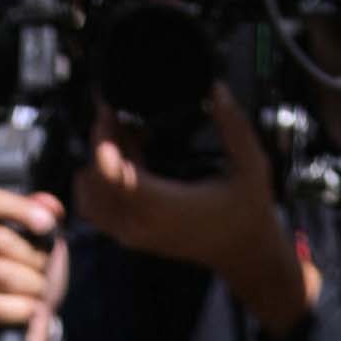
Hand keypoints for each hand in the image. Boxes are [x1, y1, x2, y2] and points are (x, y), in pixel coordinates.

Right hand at [0, 185, 68, 340]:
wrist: (13, 325)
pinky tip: (33, 311)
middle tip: (47, 270)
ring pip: (0, 274)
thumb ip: (40, 216)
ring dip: (33, 284)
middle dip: (34, 255)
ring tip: (42, 292)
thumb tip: (52, 208)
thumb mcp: (30, 240)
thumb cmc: (21, 272)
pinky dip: (21, 309)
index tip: (48, 224)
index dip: (17, 209)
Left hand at [77, 85, 312, 332]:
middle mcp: (140, 225)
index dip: (103, 139)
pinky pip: (98, 209)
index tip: (109, 111)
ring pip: (89, 198)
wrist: (244, 252)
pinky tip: (131, 159)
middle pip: (93, 182)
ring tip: (125, 139)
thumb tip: (216, 88)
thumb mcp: (251, 164)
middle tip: (120, 118)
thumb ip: (233, 125)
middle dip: (101, 145)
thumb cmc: (248, 210)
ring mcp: (131, 234)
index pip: (112, 175)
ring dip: (98, 165)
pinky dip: (102, 183)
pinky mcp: (130, 236)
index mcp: (165, 206)